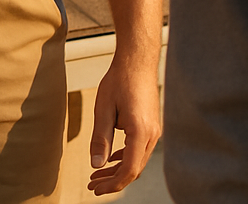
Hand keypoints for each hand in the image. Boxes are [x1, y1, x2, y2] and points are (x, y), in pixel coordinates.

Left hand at [86, 54, 161, 195]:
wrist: (137, 60)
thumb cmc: (120, 80)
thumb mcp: (104, 108)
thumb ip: (100, 139)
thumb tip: (96, 165)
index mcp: (140, 132)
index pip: (128, 170)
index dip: (112, 183)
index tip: (95, 187)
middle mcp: (152, 135)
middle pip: (134, 169)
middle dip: (113, 180)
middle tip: (93, 185)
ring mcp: (154, 131)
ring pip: (137, 160)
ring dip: (118, 169)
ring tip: (97, 174)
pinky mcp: (151, 126)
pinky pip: (139, 149)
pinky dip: (125, 157)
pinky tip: (111, 158)